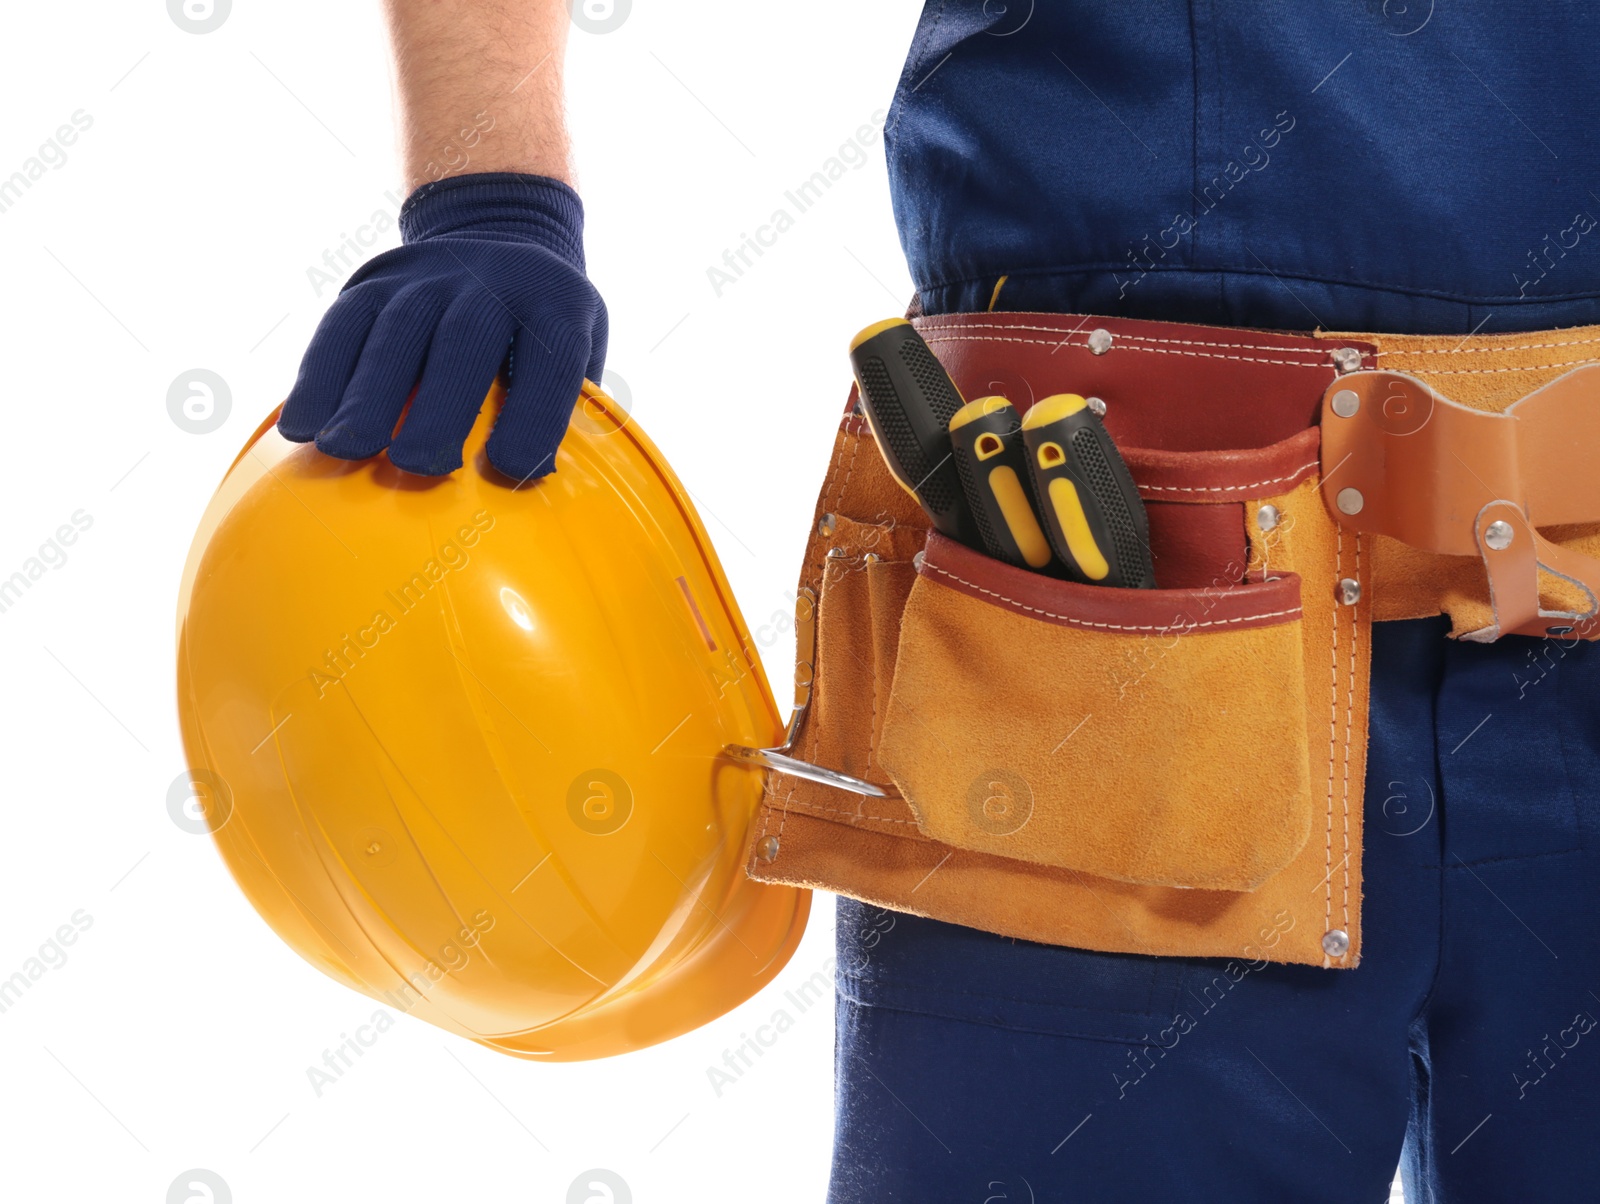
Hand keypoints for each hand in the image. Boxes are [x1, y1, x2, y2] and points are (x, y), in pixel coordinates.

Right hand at [277, 172, 607, 479]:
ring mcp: (428, 274)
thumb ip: (572, 409)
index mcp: (556, 303)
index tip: (515, 470)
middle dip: (439, 406)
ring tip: (347, 450)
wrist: (500, 234)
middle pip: (464, 340)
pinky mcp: (373, 280)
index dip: (535, 413)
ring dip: (366, 394)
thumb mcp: (579, 351)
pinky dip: (318, 379)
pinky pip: (341, 326)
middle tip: (417, 467)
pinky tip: (303, 429)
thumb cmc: (543, 332)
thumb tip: (551, 489)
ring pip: (394, 332)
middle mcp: (493, 279)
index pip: (553, 356)